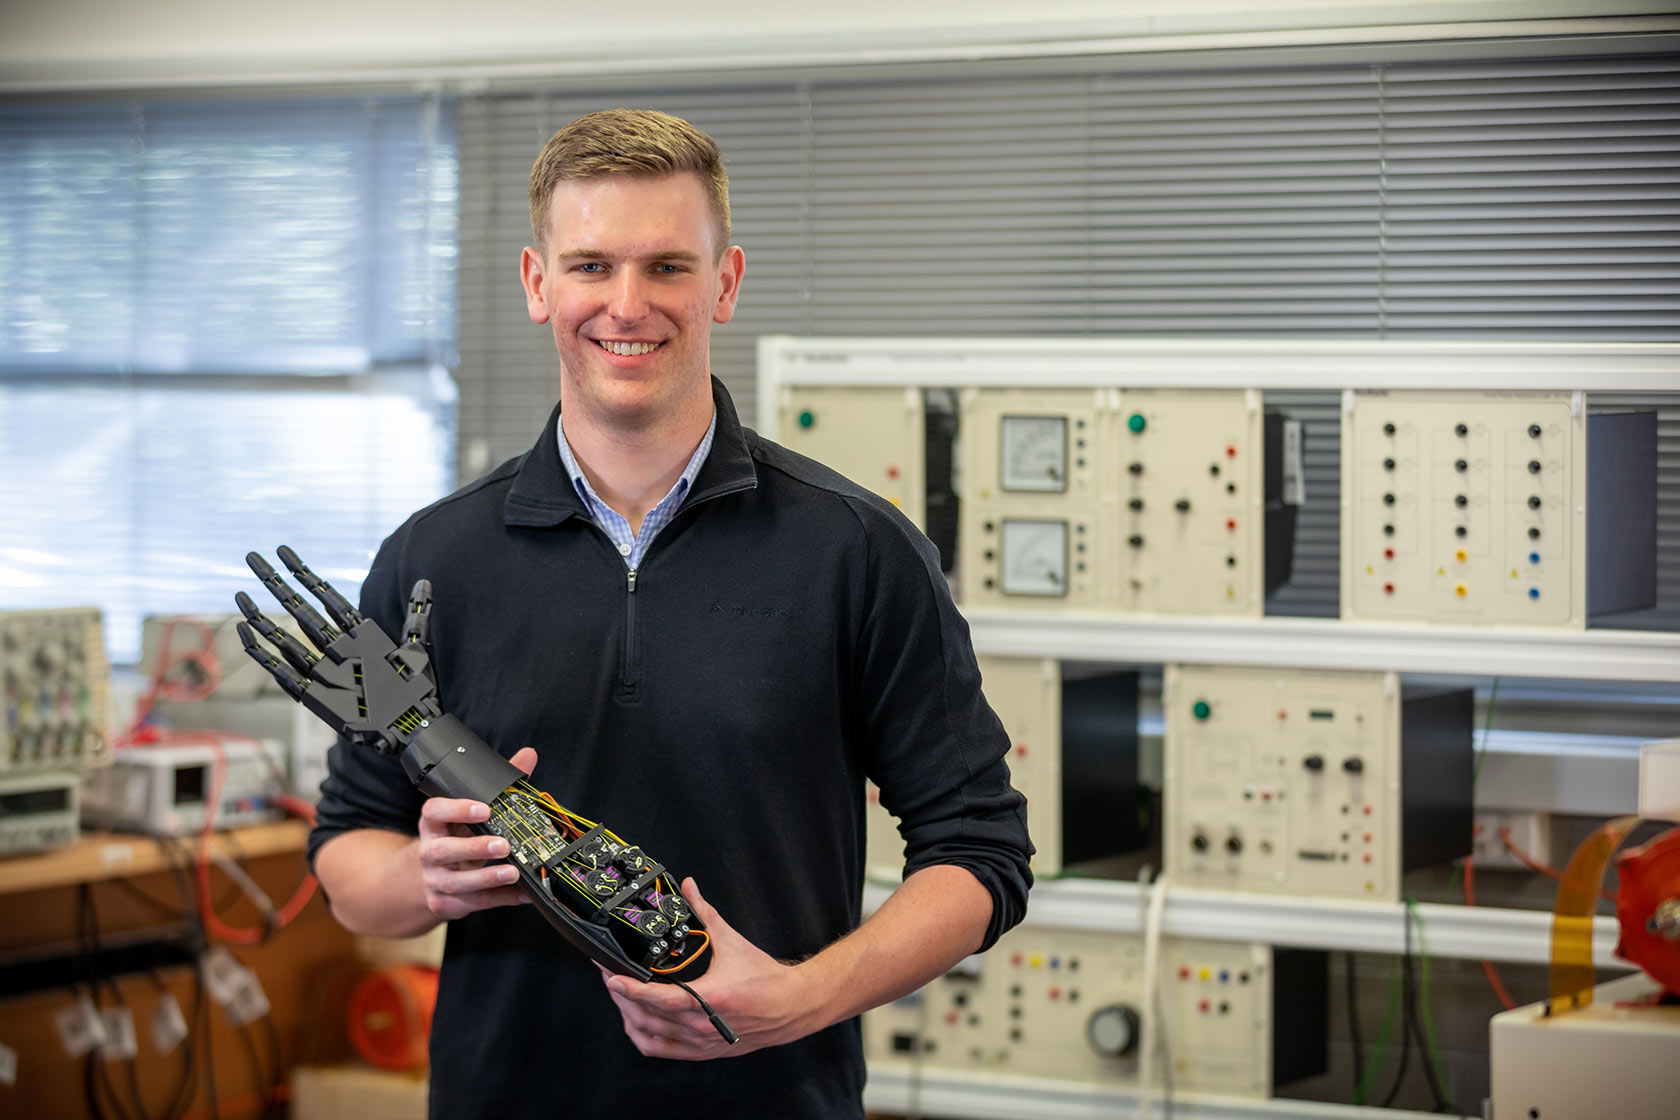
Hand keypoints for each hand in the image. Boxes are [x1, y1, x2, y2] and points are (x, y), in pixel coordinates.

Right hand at [415, 747, 538, 919]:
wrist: (428, 876)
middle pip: (443, 851)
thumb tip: (528, 755)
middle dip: (474, 848)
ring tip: (512, 872)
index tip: (483, 808)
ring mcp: (435, 880)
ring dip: (487, 878)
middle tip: (503, 844)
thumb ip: (498, 785)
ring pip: (457, 882)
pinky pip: (475, 902)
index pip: (435, 812)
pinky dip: (501, 898)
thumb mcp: (470, 811)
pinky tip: (523, 892)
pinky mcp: (445, 903)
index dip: (457, 809)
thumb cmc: (455, 836)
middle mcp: (429, 851)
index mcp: (433, 823)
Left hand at [600, 878, 816, 1059]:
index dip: (632, 991)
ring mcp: (701, 1043)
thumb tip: (689, 887)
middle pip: (647, 1018)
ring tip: (620, 995)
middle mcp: (703, 1026)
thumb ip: (706, 913)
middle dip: (621, 997)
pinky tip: (635, 1022)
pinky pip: (660, 1050)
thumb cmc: (765, 979)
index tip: (612, 977)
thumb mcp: (733, 942)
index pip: (661, 999)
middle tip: (608, 975)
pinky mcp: (702, 1052)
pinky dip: (642, 1037)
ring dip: (629, 1017)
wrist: (791, 1007)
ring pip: (649, 1036)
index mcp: (710, 998)